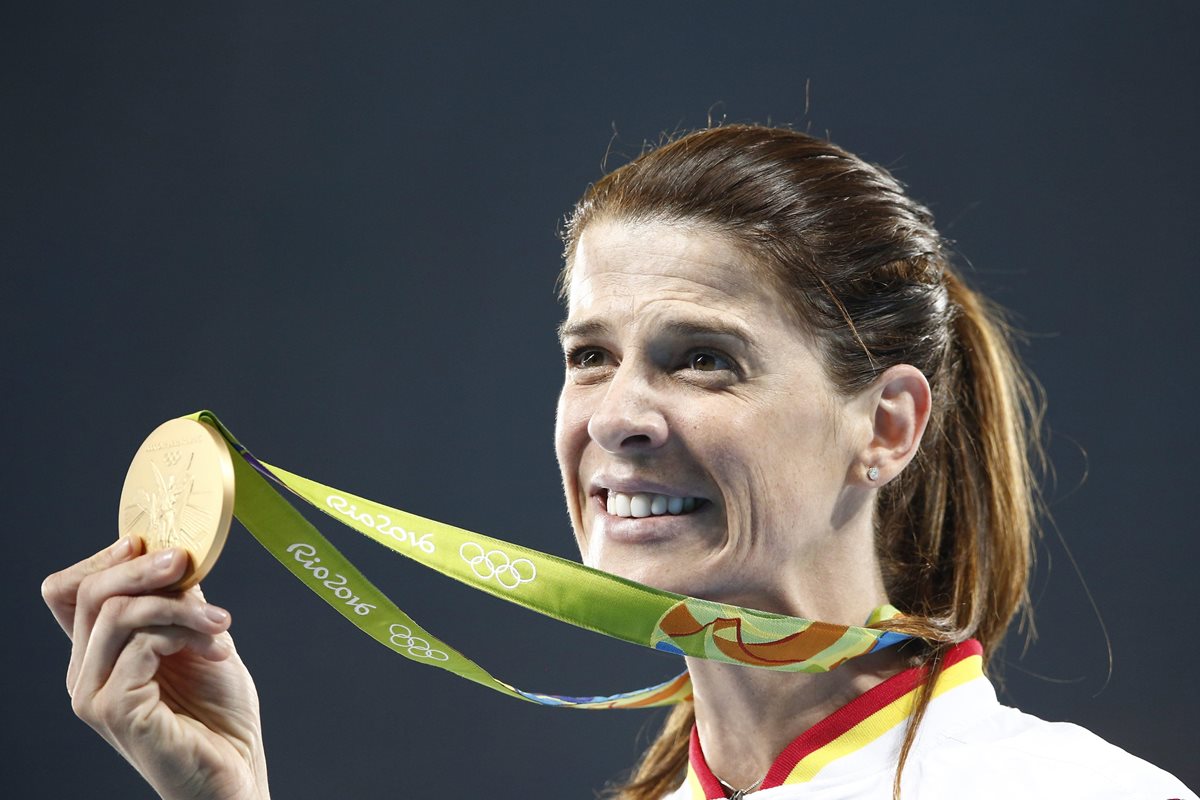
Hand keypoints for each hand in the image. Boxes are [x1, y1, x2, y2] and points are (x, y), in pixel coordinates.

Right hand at [43, 536, 269, 799]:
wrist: (235, 770)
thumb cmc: (217, 712)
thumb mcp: (199, 638)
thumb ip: (178, 600)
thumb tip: (175, 552)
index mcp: (97, 654)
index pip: (69, 591)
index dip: (104, 558)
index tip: (155, 545)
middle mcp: (83, 674)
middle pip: (87, 593)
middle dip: (142, 567)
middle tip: (186, 562)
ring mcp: (93, 694)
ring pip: (117, 614)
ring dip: (179, 605)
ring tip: (221, 622)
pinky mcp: (114, 710)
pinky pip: (140, 645)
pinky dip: (184, 633)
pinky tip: (217, 648)